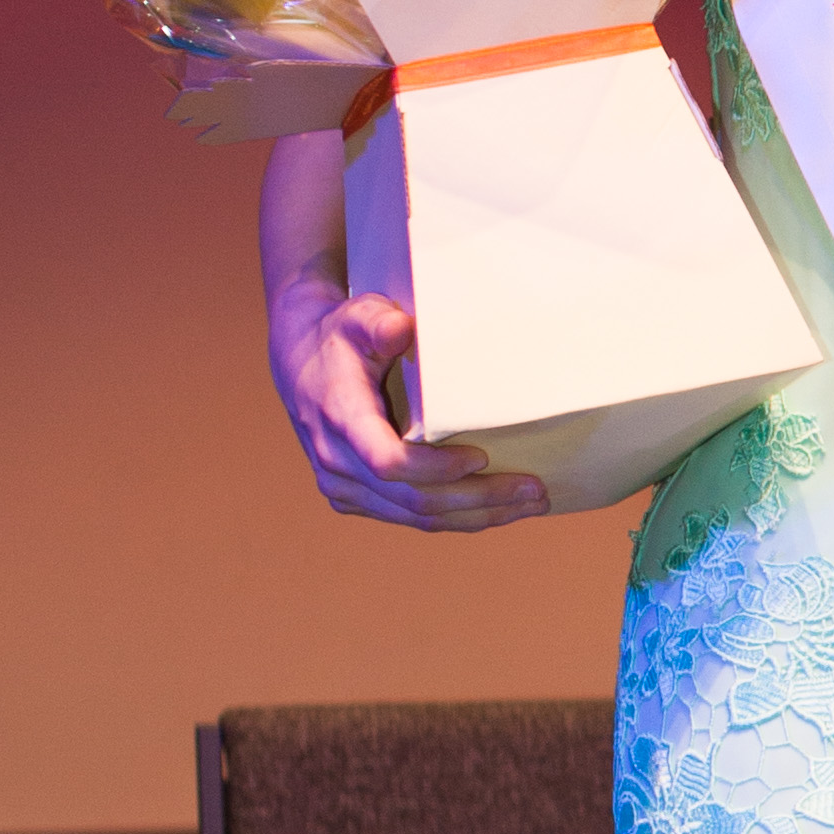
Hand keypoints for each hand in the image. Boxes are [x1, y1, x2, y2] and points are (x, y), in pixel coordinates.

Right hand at [271, 278, 545, 532]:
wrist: (299, 360)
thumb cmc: (341, 335)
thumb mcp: (357, 315)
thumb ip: (378, 322)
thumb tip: (402, 328)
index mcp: (340, 417)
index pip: (388, 461)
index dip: (437, 469)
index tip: (483, 457)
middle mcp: (336, 460)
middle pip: (414, 499)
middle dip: (479, 499)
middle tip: (534, 490)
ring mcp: (342, 485)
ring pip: (416, 517)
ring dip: (476, 515)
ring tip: (528, 504)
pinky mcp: (354, 497)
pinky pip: (409, 518)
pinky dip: (455, 517)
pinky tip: (495, 509)